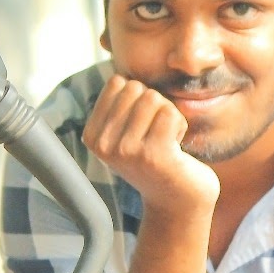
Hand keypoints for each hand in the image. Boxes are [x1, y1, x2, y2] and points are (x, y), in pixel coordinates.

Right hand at [83, 73, 218, 216]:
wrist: (178, 200)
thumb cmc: (156, 158)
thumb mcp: (126, 131)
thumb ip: (120, 103)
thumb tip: (118, 72)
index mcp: (93, 136)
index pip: (117, 82)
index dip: (138, 98)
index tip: (142, 127)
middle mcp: (104, 145)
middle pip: (136, 88)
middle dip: (155, 105)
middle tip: (157, 135)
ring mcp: (127, 151)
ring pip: (154, 98)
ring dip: (169, 116)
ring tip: (166, 142)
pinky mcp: (153, 155)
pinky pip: (171, 113)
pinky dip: (181, 125)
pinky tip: (176, 148)